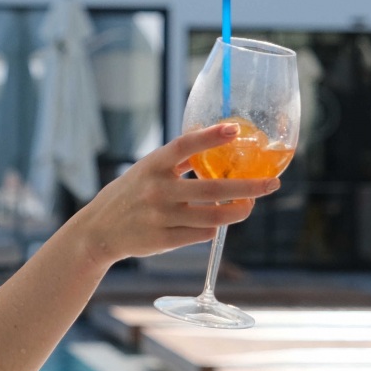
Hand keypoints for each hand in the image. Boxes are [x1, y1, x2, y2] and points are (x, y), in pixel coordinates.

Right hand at [68, 123, 280, 268]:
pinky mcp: (163, 240)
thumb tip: (218, 147)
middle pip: (212, 190)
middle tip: (271, 184)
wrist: (99, 231)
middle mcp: (157, 191)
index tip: (234, 129)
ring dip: (237, 212)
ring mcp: (161, 217)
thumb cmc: (130, 195)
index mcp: (152, 166)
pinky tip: (218, 222)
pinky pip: (201, 235)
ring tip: (249, 206)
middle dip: (248, 187)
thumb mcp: (147, 171)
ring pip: (213, 218)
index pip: (184, 146)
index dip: (210, 137)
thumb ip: (177, 162)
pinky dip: (214, 228)